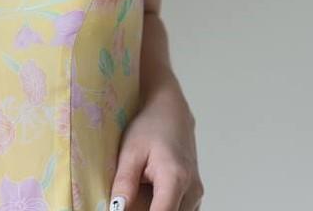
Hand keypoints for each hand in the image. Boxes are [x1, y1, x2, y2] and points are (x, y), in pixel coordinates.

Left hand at [109, 89, 203, 210]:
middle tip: (129, 193)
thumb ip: (124, 183)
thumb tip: (116, 210)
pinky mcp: (195, 195)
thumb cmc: (149, 126)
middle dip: (144, 210)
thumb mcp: (130, 150)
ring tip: (139, 186)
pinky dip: (161, 205)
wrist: (170, 111)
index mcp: (175, 178)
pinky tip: (148, 190)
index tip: (124, 210)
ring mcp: (196, 194)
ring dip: (152, 207)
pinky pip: (178, 210)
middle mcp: (192, 191)